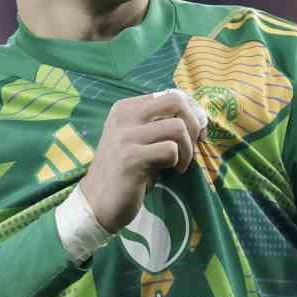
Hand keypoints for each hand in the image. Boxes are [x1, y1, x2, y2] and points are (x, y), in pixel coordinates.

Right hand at [78, 89, 206, 231]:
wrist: (98, 202)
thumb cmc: (125, 171)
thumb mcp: (140, 140)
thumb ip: (160, 125)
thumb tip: (198, 117)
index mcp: (126, 108)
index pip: (171, 95)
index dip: (191, 112)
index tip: (197, 133)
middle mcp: (124, 117)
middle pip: (175, 102)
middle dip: (194, 124)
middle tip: (192, 145)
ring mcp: (126, 137)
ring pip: (177, 127)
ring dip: (188, 149)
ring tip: (180, 164)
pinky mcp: (131, 158)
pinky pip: (170, 150)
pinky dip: (178, 162)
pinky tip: (171, 172)